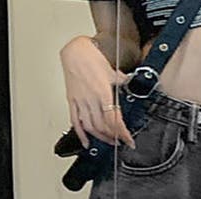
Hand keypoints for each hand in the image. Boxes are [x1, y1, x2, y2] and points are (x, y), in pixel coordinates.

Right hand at [60, 35, 135, 149]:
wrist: (75, 54)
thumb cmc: (91, 59)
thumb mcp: (111, 70)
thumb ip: (119, 80)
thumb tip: (127, 82)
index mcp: (103, 92)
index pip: (113, 118)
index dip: (121, 131)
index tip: (127, 139)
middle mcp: (92, 99)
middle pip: (103, 125)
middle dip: (112, 136)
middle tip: (120, 141)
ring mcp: (81, 102)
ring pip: (90, 126)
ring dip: (100, 137)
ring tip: (107, 141)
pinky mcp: (72, 103)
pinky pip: (76, 122)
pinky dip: (81, 135)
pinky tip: (86, 142)